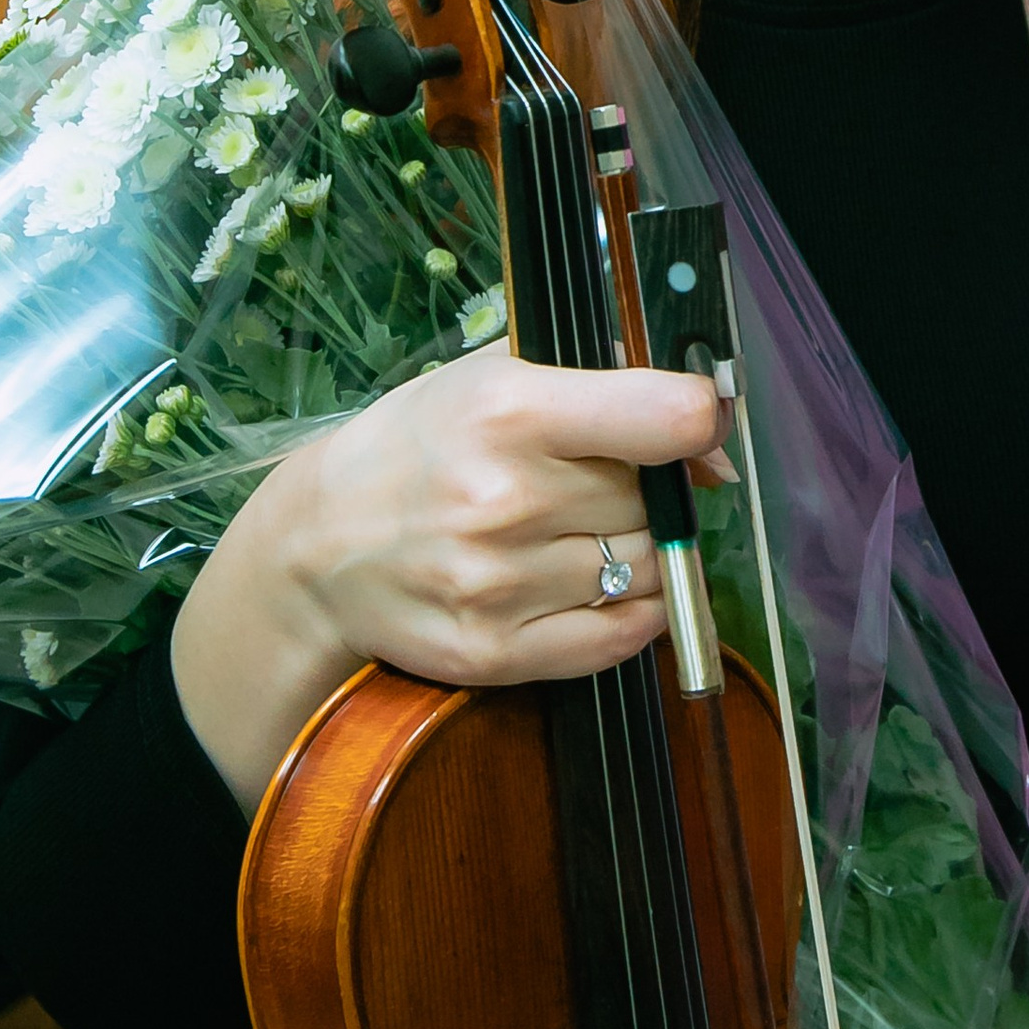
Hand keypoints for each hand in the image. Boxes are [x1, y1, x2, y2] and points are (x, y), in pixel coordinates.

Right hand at [169, 345, 725, 812]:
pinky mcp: (495, 652)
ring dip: (636, 551)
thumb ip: (602, 383)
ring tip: (581, 532)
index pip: (666, 419)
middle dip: (650, 491)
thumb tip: (710, 432)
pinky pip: (619, 638)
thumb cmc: (417, 447)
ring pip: (646, 570)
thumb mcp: (492, 377)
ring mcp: (499, 584)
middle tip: (601, 484)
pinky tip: (594, 584)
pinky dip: (630, 613)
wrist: (318, 545)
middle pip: (657, 502)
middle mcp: (506, 500)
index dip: (701, 419)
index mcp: (508, 412)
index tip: (697, 424)